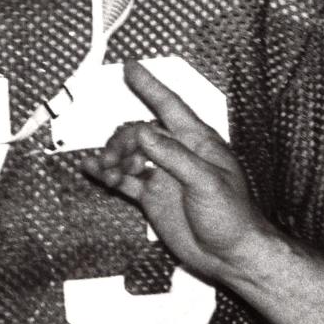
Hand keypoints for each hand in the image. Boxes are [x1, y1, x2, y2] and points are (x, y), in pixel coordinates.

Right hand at [83, 61, 278, 284]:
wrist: (231, 255)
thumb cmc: (233, 218)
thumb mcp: (206, 182)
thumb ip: (174, 157)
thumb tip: (145, 132)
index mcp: (199, 143)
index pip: (171, 106)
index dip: (151, 86)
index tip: (131, 68)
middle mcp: (180, 154)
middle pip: (142, 132)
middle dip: (123, 139)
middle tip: (114, 158)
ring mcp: (165, 175)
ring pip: (130, 154)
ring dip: (113, 157)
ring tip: (105, 170)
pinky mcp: (153, 196)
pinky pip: (124, 179)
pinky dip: (106, 174)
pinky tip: (91, 170)